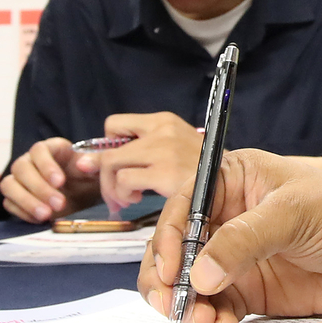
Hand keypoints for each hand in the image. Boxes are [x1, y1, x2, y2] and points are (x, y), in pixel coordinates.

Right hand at [0, 137, 94, 222]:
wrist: (84, 193)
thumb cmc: (88, 175)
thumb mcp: (96, 168)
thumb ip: (93, 163)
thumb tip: (83, 165)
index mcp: (51, 148)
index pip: (39, 150)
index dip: (46, 165)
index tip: (60, 182)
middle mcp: (30, 161)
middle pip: (21, 168)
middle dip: (39, 188)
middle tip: (59, 204)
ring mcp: (20, 179)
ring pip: (9, 185)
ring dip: (26, 201)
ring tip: (46, 215)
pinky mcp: (16, 198)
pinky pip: (9, 203)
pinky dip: (22, 212)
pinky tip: (40, 219)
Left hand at [87, 112, 203, 210]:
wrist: (234, 182)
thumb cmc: (201, 171)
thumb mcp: (172, 150)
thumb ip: (138, 152)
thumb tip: (87, 162)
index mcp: (163, 121)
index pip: (114, 124)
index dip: (107, 148)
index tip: (114, 167)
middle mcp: (161, 130)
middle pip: (107, 149)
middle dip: (102, 176)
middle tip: (114, 194)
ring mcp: (163, 150)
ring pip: (110, 164)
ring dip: (111, 189)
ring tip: (127, 199)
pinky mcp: (165, 172)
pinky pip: (124, 181)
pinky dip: (123, 195)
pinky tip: (137, 200)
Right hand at [137, 148, 321, 322]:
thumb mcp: (294, 214)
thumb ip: (244, 240)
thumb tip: (199, 274)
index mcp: (231, 181)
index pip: (181, 206)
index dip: (168, 238)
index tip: (170, 271)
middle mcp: (225, 219)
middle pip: (175, 248)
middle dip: (167, 280)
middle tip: (173, 306)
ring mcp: (235, 258)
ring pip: (189, 284)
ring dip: (188, 306)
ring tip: (204, 322)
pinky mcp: (249, 291)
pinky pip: (216, 308)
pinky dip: (213, 321)